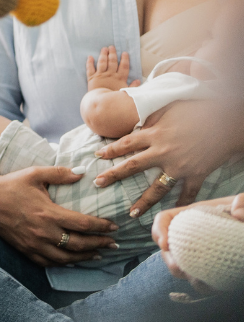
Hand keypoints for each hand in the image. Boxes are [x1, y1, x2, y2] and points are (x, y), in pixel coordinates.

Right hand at [0, 165, 118, 266]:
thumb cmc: (11, 183)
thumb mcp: (35, 174)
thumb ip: (60, 173)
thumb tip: (82, 174)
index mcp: (48, 213)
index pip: (83, 224)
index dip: (102, 227)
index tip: (114, 226)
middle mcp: (43, 232)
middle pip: (79, 244)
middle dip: (100, 244)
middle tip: (113, 244)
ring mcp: (34, 243)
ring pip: (66, 258)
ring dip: (85, 257)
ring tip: (98, 254)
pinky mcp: (25, 249)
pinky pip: (49, 262)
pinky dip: (64, 263)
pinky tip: (72, 260)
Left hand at [91, 102, 238, 212]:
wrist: (225, 121)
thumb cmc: (197, 110)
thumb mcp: (169, 108)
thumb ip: (152, 118)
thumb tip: (137, 123)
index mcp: (154, 134)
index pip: (126, 144)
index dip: (110, 150)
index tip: (97, 155)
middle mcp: (163, 152)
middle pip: (132, 166)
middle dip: (113, 175)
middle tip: (98, 183)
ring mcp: (180, 166)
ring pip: (157, 188)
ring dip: (144, 201)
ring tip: (132, 213)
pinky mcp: (197, 174)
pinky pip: (188, 192)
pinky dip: (182, 203)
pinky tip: (175, 212)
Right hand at [151, 196, 242, 290]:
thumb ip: (243, 201)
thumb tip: (236, 211)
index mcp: (193, 216)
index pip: (165, 219)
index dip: (159, 231)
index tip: (165, 245)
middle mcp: (191, 234)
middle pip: (167, 247)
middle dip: (169, 260)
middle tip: (180, 270)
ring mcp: (198, 251)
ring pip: (180, 265)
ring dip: (185, 275)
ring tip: (200, 281)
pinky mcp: (208, 266)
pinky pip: (197, 277)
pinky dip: (202, 284)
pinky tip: (214, 286)